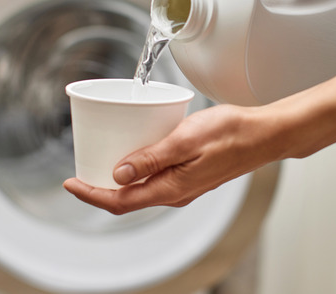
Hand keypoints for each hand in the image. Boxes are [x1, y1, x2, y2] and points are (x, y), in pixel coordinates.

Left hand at [63, 104, 288, 214]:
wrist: (264, 135)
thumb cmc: (231, 133)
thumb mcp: (185, 140)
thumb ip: (151, 158)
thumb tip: (118, 174)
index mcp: (171, 188)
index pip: (120, 202)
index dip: (91, 194)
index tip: (70, 183)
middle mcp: (175, 193)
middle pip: (127, 199)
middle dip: (99, 188)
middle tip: (80, 169)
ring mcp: (184, 186)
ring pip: (141, 189)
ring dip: (117, 180)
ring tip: (101, 159)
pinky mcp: (190, 176)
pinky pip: (155, 179)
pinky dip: (137, 170)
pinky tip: (135, 151)